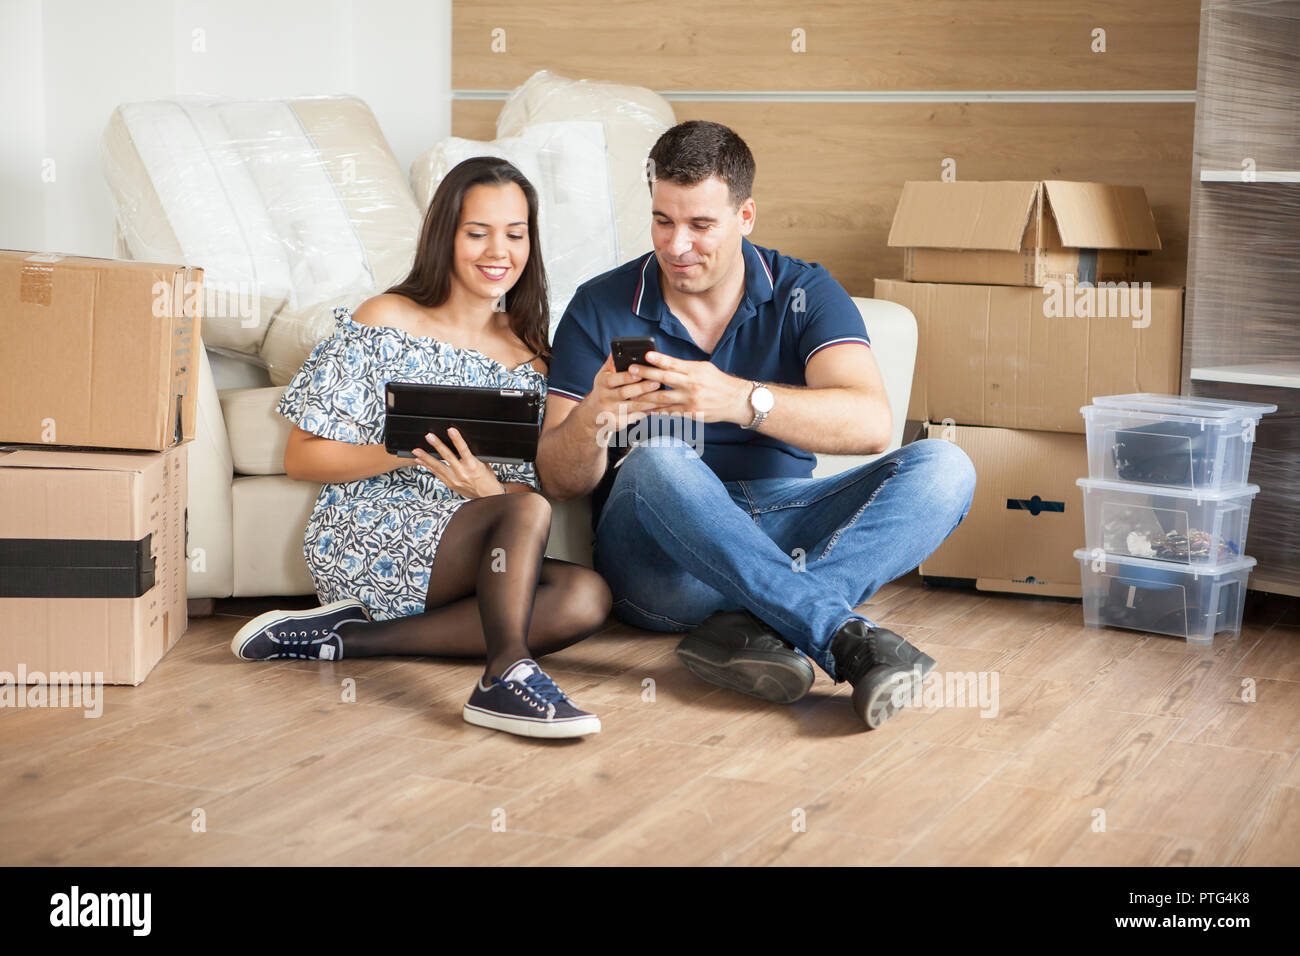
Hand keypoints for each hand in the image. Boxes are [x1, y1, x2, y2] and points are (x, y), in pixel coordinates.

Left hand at [411, 428, 504, 497]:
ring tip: (417, 451)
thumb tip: (461, 446)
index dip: (457, 439)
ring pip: (438, 467)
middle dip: (437, 446)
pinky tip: (420, 462)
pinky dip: (428, 467)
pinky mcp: (450, 484)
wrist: (488, 497)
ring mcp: (454, 480)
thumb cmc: (487, 480)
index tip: (451, 430)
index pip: (464, 450)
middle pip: (447, 457)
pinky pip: (437, 474)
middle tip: (429, 437)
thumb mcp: (483, 465)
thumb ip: (472, 456)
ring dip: (426, 458)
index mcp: (473, 466)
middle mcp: (462, 473)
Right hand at [581, 353, 671, 436]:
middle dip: (641, 388)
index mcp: (601, 383)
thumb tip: (618, 350)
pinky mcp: (619, 423)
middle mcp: (604, 398)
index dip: (626, 377)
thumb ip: (611, 364)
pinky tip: (660, 407)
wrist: (593, 414)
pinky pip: (636, 416)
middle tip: (657, 382)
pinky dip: (649, 411)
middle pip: (624, 393)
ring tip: (664, 395)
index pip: (613, 379)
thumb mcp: (602, 375)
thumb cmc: (604, 390)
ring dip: (649, 401)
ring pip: (633, 406)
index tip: (639, 373)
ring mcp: (611, 412)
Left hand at [628, 351, 751, 424]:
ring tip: (631, 393)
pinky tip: (645, 409)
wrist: (735, 401)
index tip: (646, 355)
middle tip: (631, 371)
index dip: (659, 359)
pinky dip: (657, 411)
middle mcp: (691, 385)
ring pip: (663, 398)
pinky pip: (669, 412)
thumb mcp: (704, 368)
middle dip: (646, 375)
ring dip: (645, 396)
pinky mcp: (690, 413)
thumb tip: (665, 363)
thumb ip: (685, 367)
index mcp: (694, 371)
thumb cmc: (717, 381)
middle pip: (665, 379)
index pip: (674, 364)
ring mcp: (690, 400)